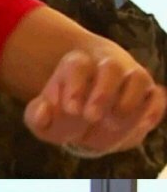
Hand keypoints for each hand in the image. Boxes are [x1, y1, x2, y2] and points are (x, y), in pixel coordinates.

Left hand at [23, 50, 166, 153]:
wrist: (84, 112)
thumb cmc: (61, 113)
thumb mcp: (41, 117)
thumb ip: (36, 116)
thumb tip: (43, 112)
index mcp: (76, 66)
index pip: (77, 66)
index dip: (75, 85)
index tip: (70, 108)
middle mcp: (105, 67)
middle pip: (110, 68)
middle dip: (102, 93)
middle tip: (91, 116)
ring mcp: (128, 79)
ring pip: (137, 78)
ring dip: (128, 101)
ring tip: (112, 121)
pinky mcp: (147, 95)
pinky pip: (157, 97)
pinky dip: (152, 109)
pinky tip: (140, 125)